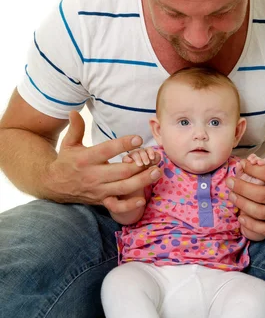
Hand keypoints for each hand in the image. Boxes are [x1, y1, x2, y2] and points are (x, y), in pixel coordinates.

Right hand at [46, 111, 161, 210]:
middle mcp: (93, 175)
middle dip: (140, 165)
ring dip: (142, 181)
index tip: (138, 138)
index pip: (107, 150)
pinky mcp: (101, 200)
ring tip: (158, 172)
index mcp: (86, 159)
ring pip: (123, 188)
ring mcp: (98, 190)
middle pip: (121, 171)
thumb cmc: (66, 161)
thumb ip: (76, 128)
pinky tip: (142, 199)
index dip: (123, 144)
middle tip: (156, 157)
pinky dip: (129, 205)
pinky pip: (116, 206)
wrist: (54, 186)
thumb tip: (74, 110)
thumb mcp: (69, 143)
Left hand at [227, 160, 264, 239]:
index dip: (252, 169)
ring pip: (260, 213)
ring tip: (232, 196)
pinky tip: (241, 217)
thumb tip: (252, 163)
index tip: (242, 165)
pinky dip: (251, 225)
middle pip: (261, 195)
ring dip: (242, 204)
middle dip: (241, 187)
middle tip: (230, 182)